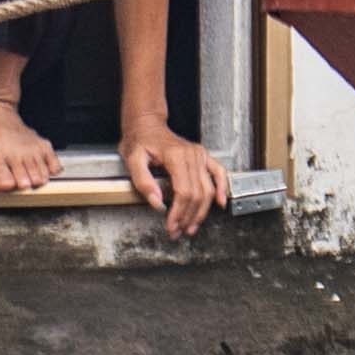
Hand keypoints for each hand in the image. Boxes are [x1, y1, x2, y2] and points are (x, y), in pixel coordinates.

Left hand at [121, 114, 230, 236]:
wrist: (147, 124)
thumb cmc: (139, 140)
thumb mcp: (132, 159)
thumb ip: (143, 182)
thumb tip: (157, 202)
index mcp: (175, 156)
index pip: (183, 192)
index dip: (178, 213)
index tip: (171, 225)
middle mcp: (191, 155)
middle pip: (197, 194)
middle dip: (188, 216)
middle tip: (178, 230)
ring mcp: (200, 155)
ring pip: (208, 189)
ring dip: (201, 211)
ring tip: (191, 226)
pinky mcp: (203, 156)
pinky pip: (219, 173)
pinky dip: (222, 188)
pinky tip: (221, 202)